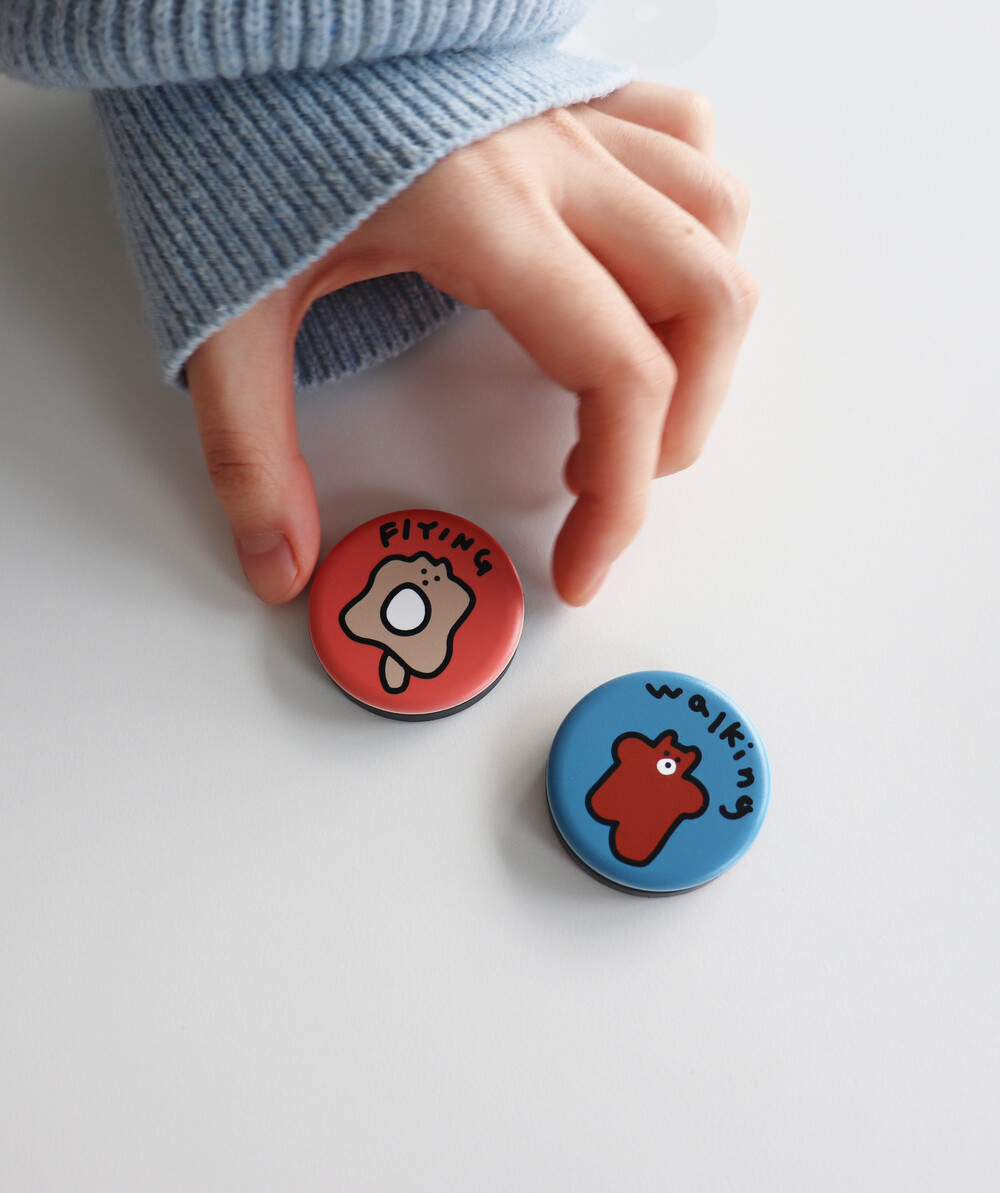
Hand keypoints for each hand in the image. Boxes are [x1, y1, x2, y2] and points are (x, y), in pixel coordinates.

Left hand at [186, 81, 757, 605]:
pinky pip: (681, 137)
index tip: (585, 562)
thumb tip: (283, 565)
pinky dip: (691, 215)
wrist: (225, 19)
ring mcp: (566, 116)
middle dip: (680, 425)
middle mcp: (550, 158)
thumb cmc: (223, 136)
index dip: (622, 496)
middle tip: (611, 481)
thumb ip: (250, 450)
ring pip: (717, 218)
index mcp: (481, 215)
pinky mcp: (561, 94)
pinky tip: (639, 267)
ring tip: (638, 391)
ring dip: (702, 327)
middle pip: (704, 303)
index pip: (617, 371)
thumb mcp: (225, 313)